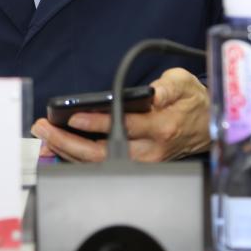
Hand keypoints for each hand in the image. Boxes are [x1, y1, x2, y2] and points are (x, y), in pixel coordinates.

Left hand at [31, 67, 210, 162]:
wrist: (206, 126)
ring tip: (45, 135)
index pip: (125, 126)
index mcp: (162, 126)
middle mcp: (150, 150)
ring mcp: (143, 163)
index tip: (73, 116)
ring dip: (68, 151)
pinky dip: (78, 158)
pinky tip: (59, 147)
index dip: (97, 122)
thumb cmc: (191, 102)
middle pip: (104, 152)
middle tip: (45, 128)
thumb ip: (167, 87)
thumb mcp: (183, 84)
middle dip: (69, 142)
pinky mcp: (137, 167)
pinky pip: (103, 166)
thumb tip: (151, 92)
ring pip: (99, 163)